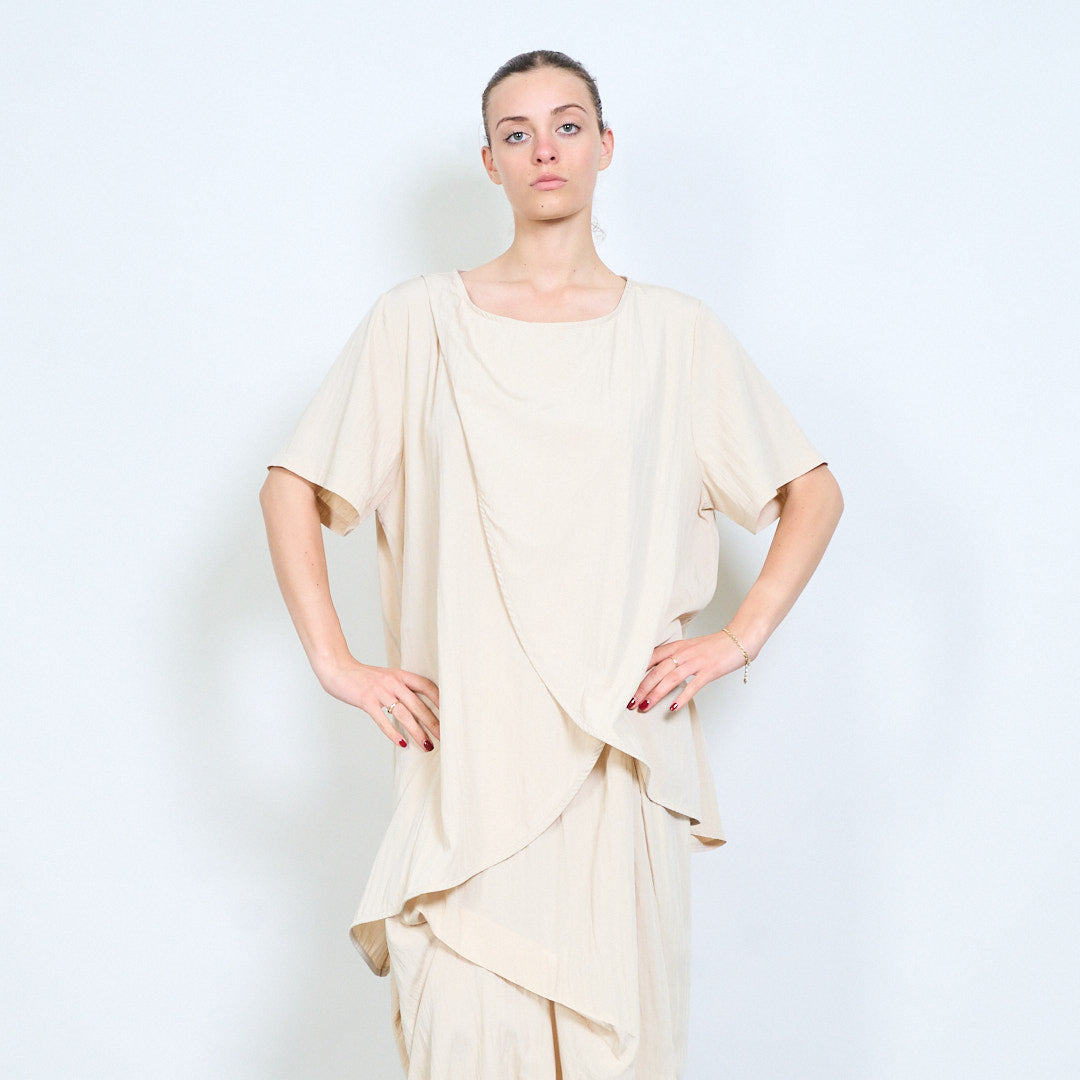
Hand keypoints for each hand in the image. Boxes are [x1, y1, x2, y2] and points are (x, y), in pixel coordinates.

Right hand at [317, 657, 440, 749]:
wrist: (338, 668)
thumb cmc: (363, 676)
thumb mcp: (386, 677)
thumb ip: (401, 687)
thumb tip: (418, 705)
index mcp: (401, 675)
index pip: (427, 686)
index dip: (440, 700)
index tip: (451, 714)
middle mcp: (393, 682)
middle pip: (419, 705)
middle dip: (433, 723)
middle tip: (445, 737)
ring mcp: (380, 691)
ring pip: (404, 715)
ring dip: (417, 732)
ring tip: (427, 745)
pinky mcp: (366, 701)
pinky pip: (383, 720)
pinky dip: (393, 733)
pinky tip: (402, 744)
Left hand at [627, 632, 746, 713]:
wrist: (739, 639)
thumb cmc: (714, 646)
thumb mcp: (690, 647)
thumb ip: (674, 657)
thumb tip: (657, 671)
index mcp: (676, 647)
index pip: (650, 658)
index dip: (635, 672)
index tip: (622, 685)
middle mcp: (683, 653)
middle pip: (656, 671)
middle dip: (641, 688)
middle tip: (629, 702)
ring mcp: (696, 662)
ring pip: (670, 679)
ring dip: (655, 694)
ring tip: (644, 707)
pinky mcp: (709, 671)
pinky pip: (693, 685)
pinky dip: (682, 697)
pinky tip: (673, 708)